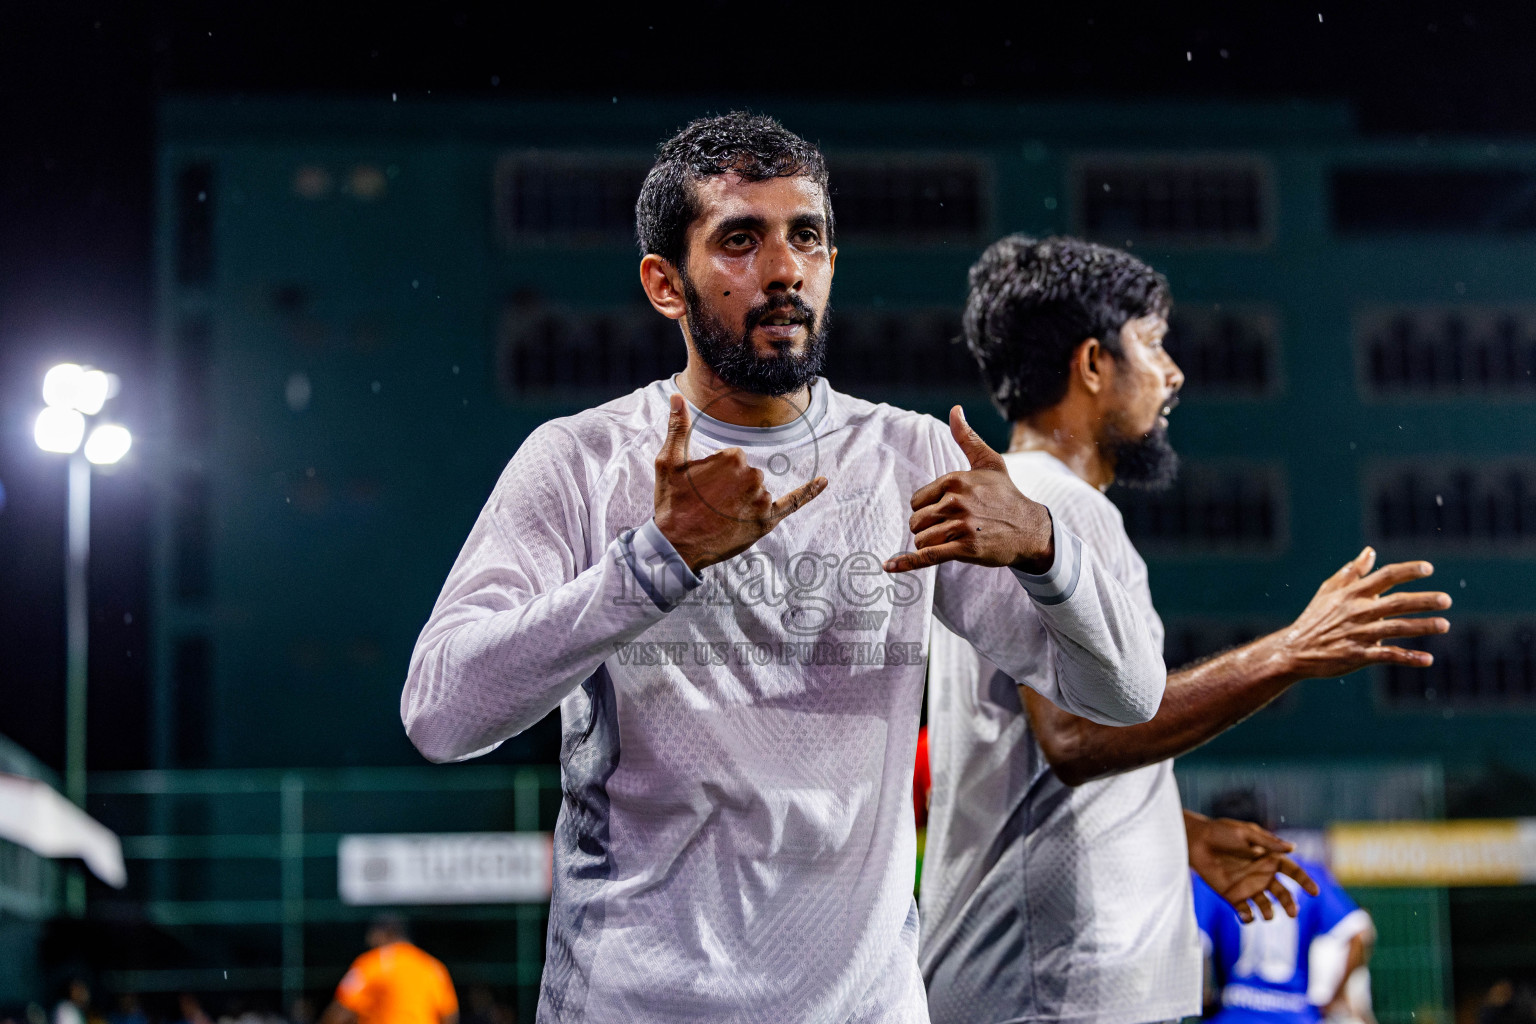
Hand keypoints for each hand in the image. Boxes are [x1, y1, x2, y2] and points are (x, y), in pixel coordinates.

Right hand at [653, 393, 826, 572]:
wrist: (676, 546)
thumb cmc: (671, 503)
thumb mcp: (667, 462)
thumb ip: (678, 427)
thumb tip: (677, 395)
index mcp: (732, 458)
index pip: (734, 458)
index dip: (716, 473)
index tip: (701, 487)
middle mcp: (752, 476)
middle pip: (748, 474)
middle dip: (731, 487)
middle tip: (708, 504)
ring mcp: (761, 500)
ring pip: (759, 492)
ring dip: (743, 501)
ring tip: (719, 516)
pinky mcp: (766, 521)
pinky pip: (793, 502)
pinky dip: (809, 492)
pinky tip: (823, 481)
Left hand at [885, 406, 1053, 573]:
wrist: (1030, 528)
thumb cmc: (1006, 494)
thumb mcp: (989, 462)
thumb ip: (967, 437)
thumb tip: (955, 410)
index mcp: (954, 480)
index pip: (916, 501)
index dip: (926, 510)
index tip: (945, 513)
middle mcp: (956, 501)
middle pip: (916, 521)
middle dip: (927, 529)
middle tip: (951, 529)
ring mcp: (961, 525)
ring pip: (921, 539)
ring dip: (930, 544)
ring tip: (952, 541)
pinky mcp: (966, 548)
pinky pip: (927, 556)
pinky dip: (907, 563)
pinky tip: (889, 566)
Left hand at [1186, 812, 1319, 923]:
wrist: (1195, 841)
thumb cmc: (1220, 832)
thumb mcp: (1245, 833)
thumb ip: (1268, 842)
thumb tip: (1293, 848)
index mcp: (1269, 859)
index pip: (1293, 872)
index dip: (1305, 881)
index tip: (1314, 892)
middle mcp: (1262, 875)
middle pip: (1283, 894)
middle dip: (1290, 904)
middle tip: (1293, 912)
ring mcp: (1248, 887)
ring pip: (1267, 907)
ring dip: (1269, 913)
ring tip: (1267, 914)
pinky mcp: (1233, 896)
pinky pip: (1245, 913)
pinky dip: (1248, 917)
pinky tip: (1245, 913)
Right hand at [1263, 547, 1450, 677]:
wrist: (1294, 650)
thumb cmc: (1315, 618)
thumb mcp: (1328, 591)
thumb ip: (1352, 571)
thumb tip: (1370, 551)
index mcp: (1351, 594)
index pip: (1384, 577)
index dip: (1407, 571)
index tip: (1429, 569)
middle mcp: (1357, 612)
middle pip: (1396, 603)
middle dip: (1423, 601)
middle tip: (1446, 600)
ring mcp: (1358, 634)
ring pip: (1396, 628)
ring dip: (1422, 626)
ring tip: (1444, 625)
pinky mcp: (1357, 655)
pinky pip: (1387, 655)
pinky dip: (1408, 657)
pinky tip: (1428, 659)